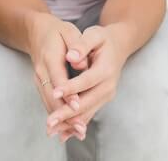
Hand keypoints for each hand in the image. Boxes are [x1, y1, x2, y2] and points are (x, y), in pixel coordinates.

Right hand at [26, 13, 89, 141]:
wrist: (35, 31)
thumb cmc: (57, 31)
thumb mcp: (68, 31)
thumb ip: (76, 45)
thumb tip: (81, 63)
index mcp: (49, 56)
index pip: (58, 77)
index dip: (67, 92)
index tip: (77, 105)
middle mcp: (41, 71)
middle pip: (51, 95)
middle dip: (65, 113)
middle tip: (79, 128)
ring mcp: (38, 79)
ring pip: (48, 102)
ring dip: (62, 118)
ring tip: (77, 132)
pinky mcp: (40, 85)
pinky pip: (48, 102)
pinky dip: (57, 116)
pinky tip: (68, 129)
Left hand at [45, 24, 127, 139]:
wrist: (118, 46)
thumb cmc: (102, 39)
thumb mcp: (94, 34)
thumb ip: (82, 44)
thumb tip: (72, 56)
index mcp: (106, 69)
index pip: (86, 80)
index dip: (71, 87)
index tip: (56, 93)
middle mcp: (108, 86)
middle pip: (86, 102)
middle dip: (67, 113)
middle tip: (50, 122)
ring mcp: (106, 95)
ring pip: (87, 112)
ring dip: (69, 122)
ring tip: (52, 131)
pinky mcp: (101, 99)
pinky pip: (88, 113)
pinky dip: (76, 123)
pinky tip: (63, 133)